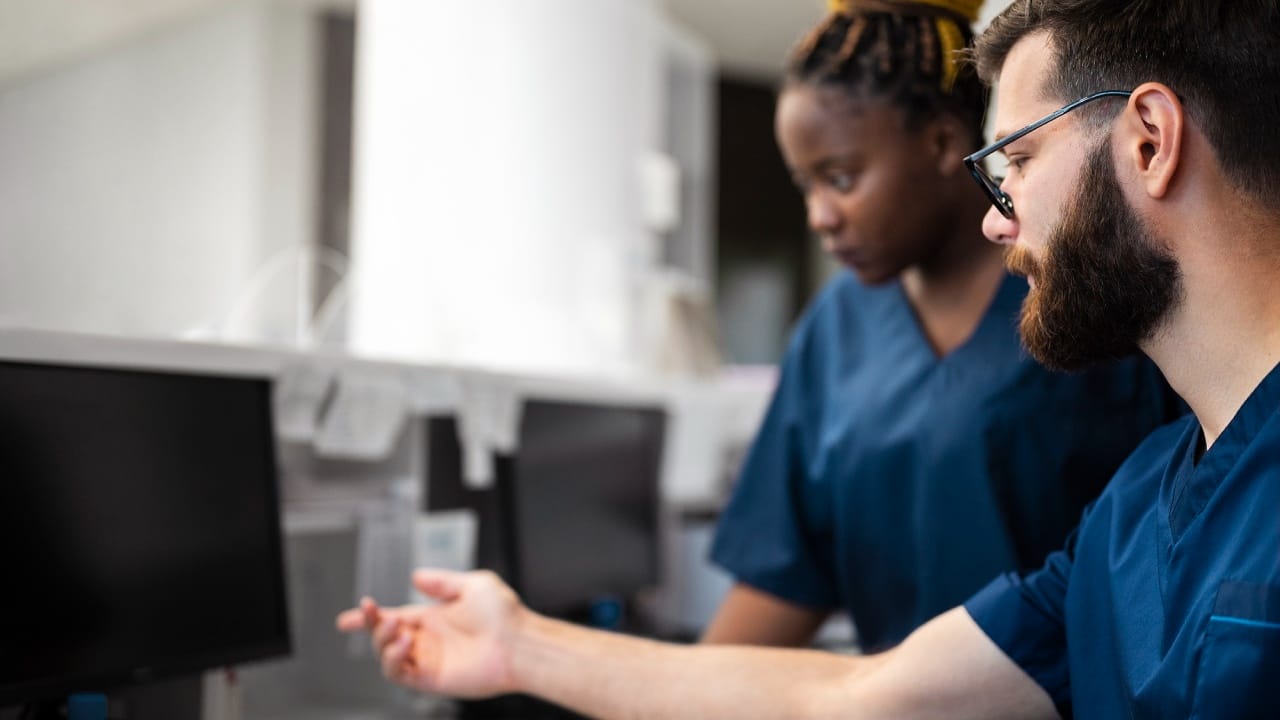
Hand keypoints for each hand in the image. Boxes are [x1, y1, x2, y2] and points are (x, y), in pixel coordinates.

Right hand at [335, 569, 525, 697]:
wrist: (521, 643)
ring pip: (387, 656)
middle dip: (371, 625)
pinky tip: (402, 644)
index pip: (392, 617)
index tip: (346, 618)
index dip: (368, 618)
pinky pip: (400, 674)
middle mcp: (428, 640)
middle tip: (374, 613)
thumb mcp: (473, 584)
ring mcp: (429, 660)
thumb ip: (442, 581)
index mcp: (433, 618)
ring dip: (382, 642)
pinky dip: (392, 660)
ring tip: (397, 628)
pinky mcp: (432, 679)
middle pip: (384, 636)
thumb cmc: (505, 615)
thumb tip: (416, 575)